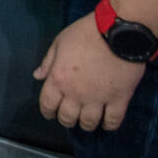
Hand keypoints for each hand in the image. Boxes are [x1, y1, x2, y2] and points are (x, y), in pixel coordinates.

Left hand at [33, 12, 146, 130]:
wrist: (118, 32)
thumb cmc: (85, 33)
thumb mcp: (60, 42)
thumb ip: (48, 61)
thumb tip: (37, 76)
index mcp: (58, 79)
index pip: (47, 104)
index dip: (47, 111)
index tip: (50, 113)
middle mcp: (76, 93)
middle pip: (67, 118)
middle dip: (66, 119)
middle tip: (69, 117)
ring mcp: (98, 98)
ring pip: (89, 123)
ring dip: (86, 124)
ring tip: (87, 120)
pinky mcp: (120, 99)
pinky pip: (114, 121)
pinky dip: (109, 125)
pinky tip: (106, 122)